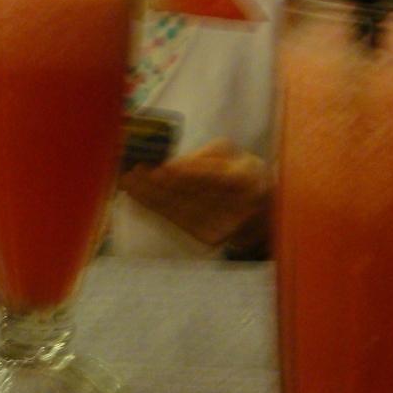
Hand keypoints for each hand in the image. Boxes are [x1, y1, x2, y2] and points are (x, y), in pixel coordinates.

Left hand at [119, 138, 270, 248]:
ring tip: (129, 184)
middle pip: (192, 194)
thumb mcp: (229, 154)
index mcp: (246, 179)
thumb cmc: (240, 171)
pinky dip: (157, 209)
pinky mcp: (211, 238)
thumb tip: (169, 166)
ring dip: (151, 198)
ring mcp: (224, 226)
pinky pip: (178, 221)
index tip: (159, 168)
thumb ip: (202, 157)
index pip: (213, 176)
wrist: (263, 210)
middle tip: (131, 174)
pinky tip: (140, 198)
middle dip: (158, 184)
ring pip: (181, 210)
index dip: (185, 173)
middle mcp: (237, 206)